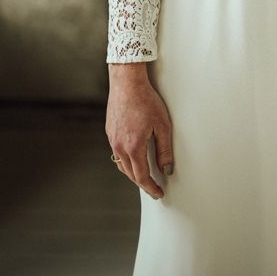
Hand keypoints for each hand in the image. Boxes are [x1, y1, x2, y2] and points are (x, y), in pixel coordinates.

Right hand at [106, 64, 173, 199]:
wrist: (126, 82)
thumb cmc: (146, 100)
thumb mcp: (162, 125)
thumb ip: (164, 150)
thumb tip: (166, 169)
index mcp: (133, 147)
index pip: (142, 176)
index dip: (151, 188)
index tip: (159, 193)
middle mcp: (119, 146)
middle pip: (130, 174)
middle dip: (143, 184)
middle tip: (154, 189)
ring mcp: (112, 139)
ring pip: (122, 165)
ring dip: (133, 174)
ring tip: (144, 177)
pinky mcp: (110, 131)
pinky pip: (117, 153)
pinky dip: (126, 161)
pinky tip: (133, 158)